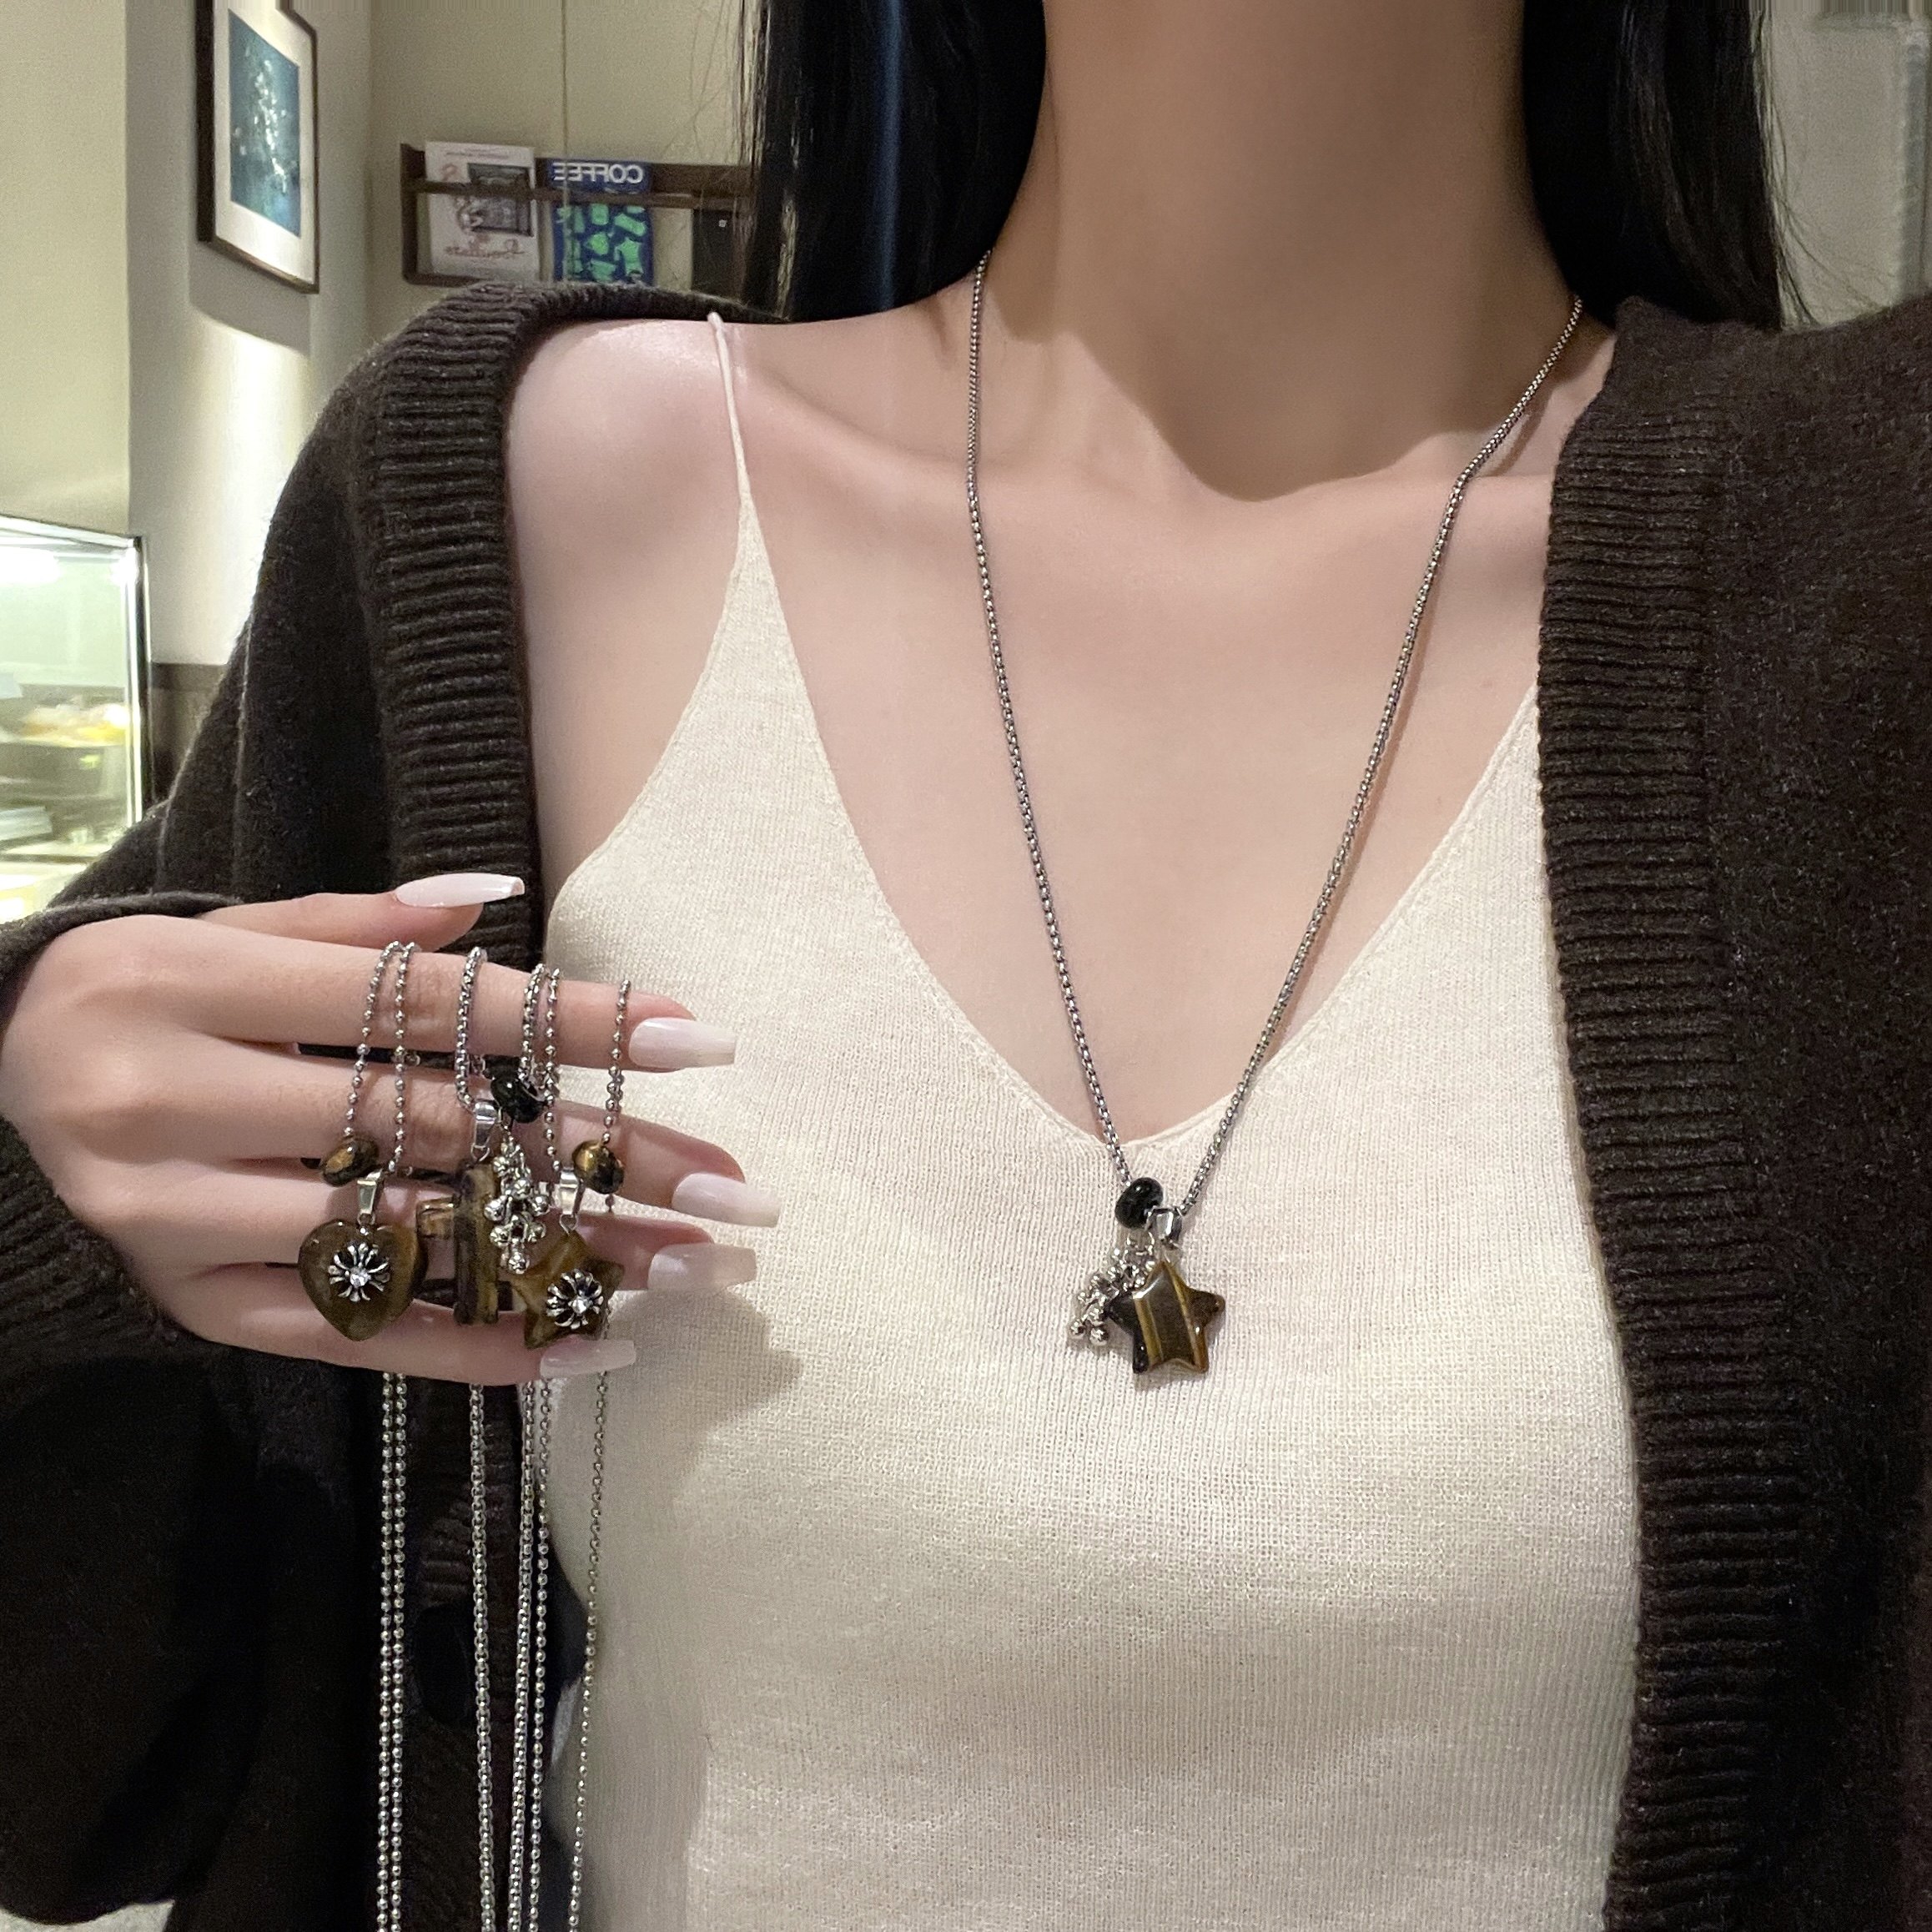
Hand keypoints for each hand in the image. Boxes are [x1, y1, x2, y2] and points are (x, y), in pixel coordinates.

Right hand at [0, 876, 774, 1382]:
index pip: (426, 1005)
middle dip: (602, 1159)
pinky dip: (477, 1348)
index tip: (698, 1037)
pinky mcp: (192, 1307)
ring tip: (688, 1271)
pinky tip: (587, 1350)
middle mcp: (176, 1104)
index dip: (571, 1020)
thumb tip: (502, 902)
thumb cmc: (136, 998)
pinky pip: (354, 1337)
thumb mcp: (220, 930)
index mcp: (192, 984)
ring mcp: (180, 1220)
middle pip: (438, 1133)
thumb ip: (356, 921)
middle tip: (729, 1186)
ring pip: (408, 1242)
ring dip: (564, 1261)